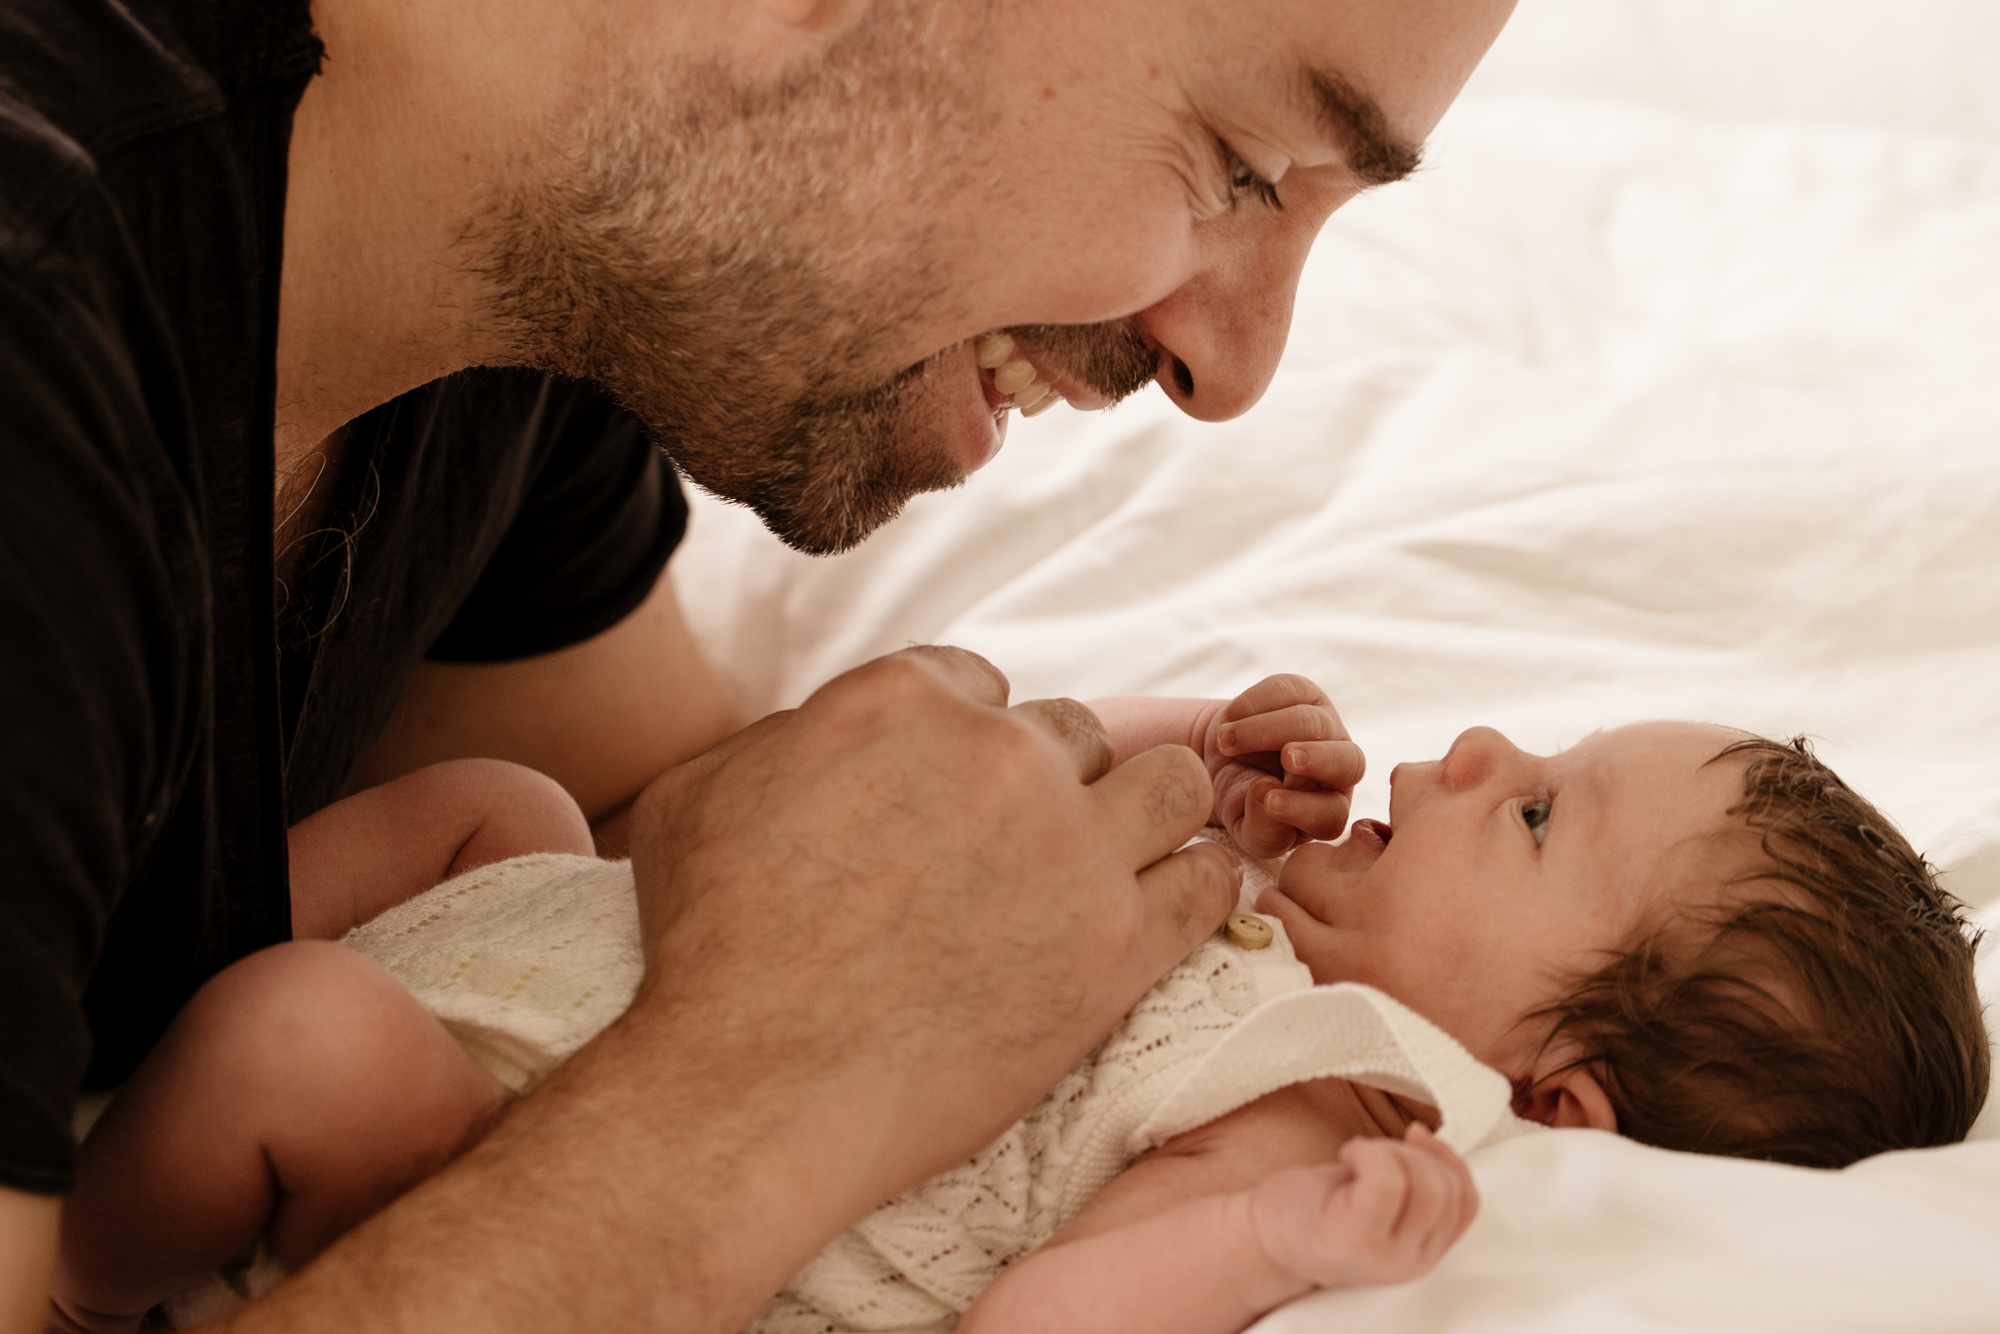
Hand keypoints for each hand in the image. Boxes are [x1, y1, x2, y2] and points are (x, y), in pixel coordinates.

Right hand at [624, 646, 1239, 1213]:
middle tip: (1020, 852)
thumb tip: (825, 733)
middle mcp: (1002, 754)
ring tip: (1115, 863)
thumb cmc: (708, 950)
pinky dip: (1195, 889)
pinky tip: (1166, 910)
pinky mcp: (1120, 943)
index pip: (979, 684)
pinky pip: (1208, 882)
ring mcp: (1072, 845)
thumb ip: (785, 737)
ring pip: (1172, 784)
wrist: (752, 1088)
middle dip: (1051, 783)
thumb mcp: (702, 792)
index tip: (961, 795)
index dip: (970, 741)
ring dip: (1146, 814)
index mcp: (904, 701)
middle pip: (1074, 734)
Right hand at [1203, 675, 1363, 857]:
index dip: (1304, 808)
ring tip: (1225, 741)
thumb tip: (1266, 793)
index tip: (1270, 803)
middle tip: (1288, 758)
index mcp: (1327, 812)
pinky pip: (1290, 689)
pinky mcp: (1305, 694)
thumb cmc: (1241, 801)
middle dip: (1318, 758)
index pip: (1331, 814)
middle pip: (1349, 761)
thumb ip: (1263, 829)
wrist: (1224, 759)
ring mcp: (1326, 728)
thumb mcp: (1247, 828)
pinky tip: (1229, 720)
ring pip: (1314, 722)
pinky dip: (1255, 703)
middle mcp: (1338, 770)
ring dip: (1264, 730)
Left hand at [1248, 1123, 1477, 1291]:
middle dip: (1414, 1154)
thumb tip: (1430, 1138)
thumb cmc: (1319, 1211)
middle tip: (1371, 1154)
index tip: (1414, 1138)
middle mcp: (1411, 1261)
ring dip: (1390, 1152)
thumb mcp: (1382, 1204)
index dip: (1448, 1159)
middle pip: (1449, 1188)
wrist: (1264, 1238)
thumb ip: (1416, 1186)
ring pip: (1425, 1182)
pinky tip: (1345, 1158)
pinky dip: (1369, 1153)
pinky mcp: (1356, 1237)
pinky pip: (1387, 1178)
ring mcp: (1385, 1255)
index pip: (1468, 1202)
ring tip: (1357, 1158)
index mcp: (1425, 1252)